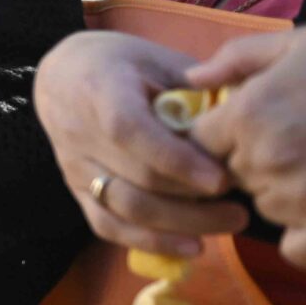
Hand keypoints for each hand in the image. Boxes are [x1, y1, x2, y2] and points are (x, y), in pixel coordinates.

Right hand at [34, 30, 239, 256]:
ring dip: (180, 225)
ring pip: (125, 209)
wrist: (62, 77)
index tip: (221, 180)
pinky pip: (109, 226)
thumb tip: (243, 116)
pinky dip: (150, 242)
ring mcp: (76, 167)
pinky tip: (190, 246)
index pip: (131, 131)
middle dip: (194, 202)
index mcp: (100, 90)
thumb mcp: (158, 58)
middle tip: (242, 207)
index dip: (176, 160)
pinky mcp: (78, 191)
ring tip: (228, 223)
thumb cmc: (121, 64)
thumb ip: (196, 86)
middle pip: (136, 180)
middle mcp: (80, 133)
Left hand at [188, 26, 305, 265]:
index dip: (225, 133)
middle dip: (257, 159)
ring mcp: (301, 200)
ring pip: (266, 207)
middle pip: (234, 174)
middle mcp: (266, 160)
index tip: (256, 125)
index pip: (200, 141)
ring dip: (285, 193)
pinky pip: (297, 249)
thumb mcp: (302, 42)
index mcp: (249, 113)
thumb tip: (191, 81)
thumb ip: (236, 60)